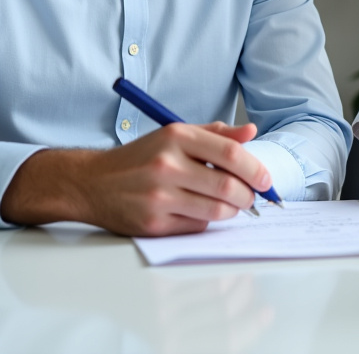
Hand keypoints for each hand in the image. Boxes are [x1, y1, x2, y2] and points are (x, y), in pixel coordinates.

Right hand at [0, 121, 270, 235]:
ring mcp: (159, 196)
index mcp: (175, 137)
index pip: (229, 154)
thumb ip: (215, 134)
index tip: (265, 179)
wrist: (92, 182)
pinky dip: (206, 220)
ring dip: (231, 210)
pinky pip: (197, 226)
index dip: (256, 169)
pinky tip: (196, 211)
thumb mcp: (174, 135)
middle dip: (248, 196)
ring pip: (217, 210)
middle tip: (250, 197)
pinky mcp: (153, 223)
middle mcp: (166, 165)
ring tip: (228, 204)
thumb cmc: (139, 158)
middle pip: (227, 187)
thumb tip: (251, 133)